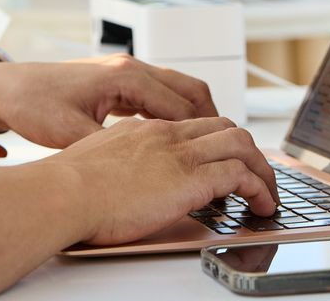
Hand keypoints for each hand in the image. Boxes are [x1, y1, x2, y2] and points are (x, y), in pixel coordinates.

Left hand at [0, 54, 218, 149]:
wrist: (8, 87)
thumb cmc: (33, 104)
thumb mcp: (70, 133)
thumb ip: (107, 149)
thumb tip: (139, 172)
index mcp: (125, 77)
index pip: (182, 105)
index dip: (205, 134)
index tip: (221, 158)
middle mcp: (130, 69)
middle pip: (190, 90)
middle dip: (211, 121)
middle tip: (224, 153)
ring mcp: (124, 72)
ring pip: (176, 90)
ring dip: (194, 115)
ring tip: (205, 148)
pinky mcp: (115, 81)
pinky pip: (158, 94)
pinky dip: (173, 113)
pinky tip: (171, 138)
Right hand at [50, 116, 278, 245]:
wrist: (61, 193)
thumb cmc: (66, 187)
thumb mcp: (94, 162)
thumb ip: (115, 164)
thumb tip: (120, 181)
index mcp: (142, 130)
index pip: (193, 124)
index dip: (216, 140)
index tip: (223, 160)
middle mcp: (165, 135)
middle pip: (224, 127)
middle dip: (247, 151)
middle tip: (255, 175)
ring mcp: (180, 154)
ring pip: (241, 144)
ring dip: (262, 170)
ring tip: (267, 194)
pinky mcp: (191, 179)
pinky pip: (241, 176)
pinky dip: (260, 189)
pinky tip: (262, 206)